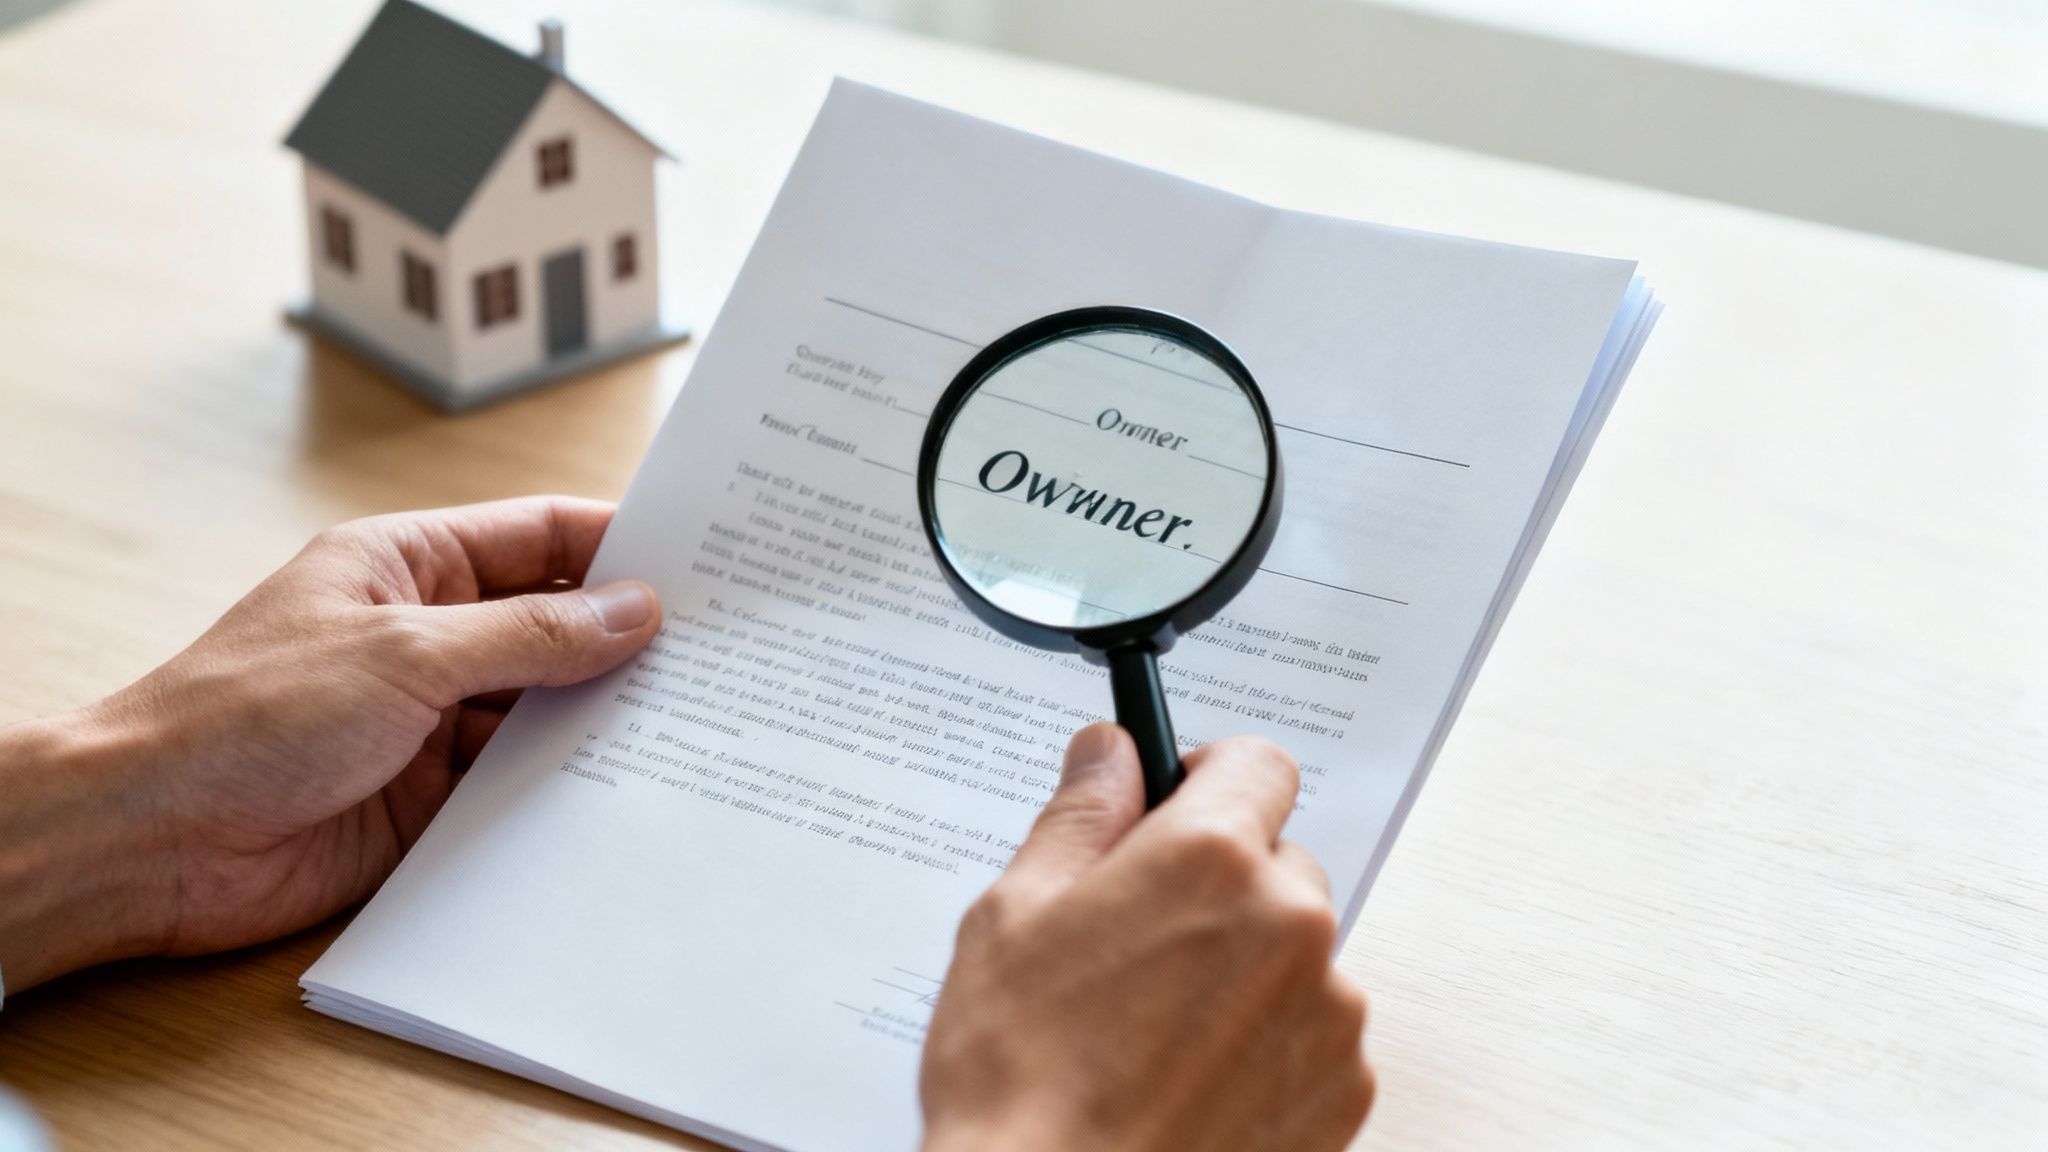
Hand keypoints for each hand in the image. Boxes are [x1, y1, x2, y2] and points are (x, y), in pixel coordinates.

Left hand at [0, 497, 659, 993]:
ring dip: (604, 717)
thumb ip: (529, 638)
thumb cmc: (245, 715)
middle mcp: (426, 637)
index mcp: (407, 566)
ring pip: (544, 709)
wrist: (152, 841)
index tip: (704, 558)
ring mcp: (430, 720)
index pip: (536, 539)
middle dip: (627, 637)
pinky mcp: (431, 800)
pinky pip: (520, 784)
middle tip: (725, 649)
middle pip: (552, 626)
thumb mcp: (404, 654)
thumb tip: (633, 611)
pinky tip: (631, 788)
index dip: (618, 544)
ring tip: (700, 720)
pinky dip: (570, 785)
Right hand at [919, 724, 1373, 1151]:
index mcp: (1209, 861)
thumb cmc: (1020, 1081)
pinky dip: (1266, 1043)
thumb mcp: (1013, 917)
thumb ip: (1080, 816)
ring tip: (1155, 1029)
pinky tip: (1191, 1077)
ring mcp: (1327, 1014)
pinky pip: (1315, 1033)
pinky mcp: (1343, 1091)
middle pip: (1278, 862)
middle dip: (1219, 885)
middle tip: (1138, 941)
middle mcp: (1289, 925)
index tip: (1176, 804)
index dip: (1208, 776)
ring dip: (1245, 968)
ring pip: (1297, 952)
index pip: (1257, 763)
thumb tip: (1108, 753)